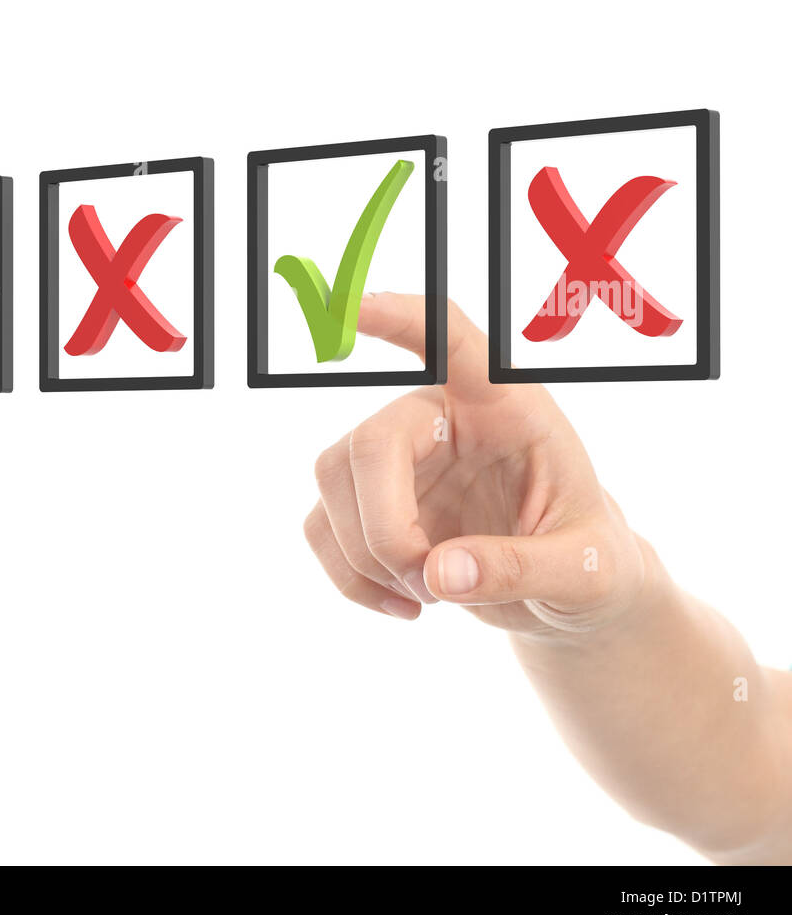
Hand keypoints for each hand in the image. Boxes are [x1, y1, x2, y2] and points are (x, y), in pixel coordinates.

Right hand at [304, 293, 647, 635]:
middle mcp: (443, 419)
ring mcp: (401, 460)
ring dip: (364, 555)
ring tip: (426, 596)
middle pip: (371, 441)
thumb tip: (440, 574)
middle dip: (383, 527)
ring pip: (333, 481)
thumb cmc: (592, 565)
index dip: (405, 321)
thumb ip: (523, 568)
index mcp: (507, 407)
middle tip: (426, 583)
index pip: (454, 343)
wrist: (569, 597)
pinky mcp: (370, 504)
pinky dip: (349, 578)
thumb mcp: (587, 574)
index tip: (356, 309)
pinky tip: (405, 606)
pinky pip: (322, 528)